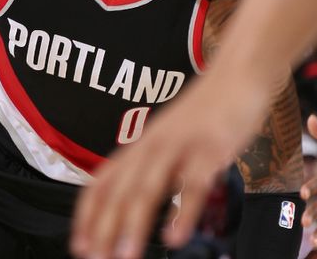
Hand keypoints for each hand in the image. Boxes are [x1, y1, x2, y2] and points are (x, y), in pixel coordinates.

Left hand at [71, 69, 268, 258]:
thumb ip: (152, 168)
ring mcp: (181, 145)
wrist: (236, 75)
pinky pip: (194, 183)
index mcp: (140, 146)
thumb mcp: (168, 139)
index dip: (88, 214)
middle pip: (120, 189)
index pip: (102, 182)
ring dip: (134, 224)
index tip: (80, 245)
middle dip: (105, 227)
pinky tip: (175, 236)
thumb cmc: (204, 113)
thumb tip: (134, 203)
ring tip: (125, 256)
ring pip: (149, 187)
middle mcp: (153, 145)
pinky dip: (182, 211)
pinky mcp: (211, 147)